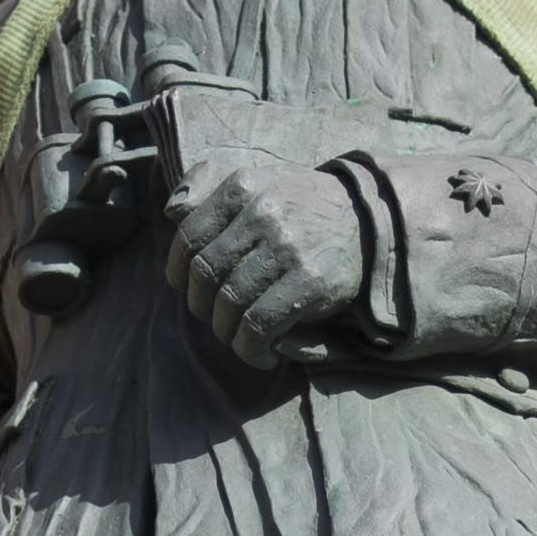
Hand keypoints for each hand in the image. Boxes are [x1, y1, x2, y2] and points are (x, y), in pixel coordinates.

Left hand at [168, 149, 379, 361]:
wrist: (366, 221)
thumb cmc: (299, 207)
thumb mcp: (256, 181)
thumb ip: (208, 184)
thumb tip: (170, 211)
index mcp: (242, 187)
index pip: (188, 238)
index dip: (176, 272)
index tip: (186, 290)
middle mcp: (262, 213)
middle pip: (205, 275)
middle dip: (200, 307)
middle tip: (215, 318)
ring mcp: (287, 247)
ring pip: (229, 304)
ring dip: (226, 333)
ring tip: (239, 339)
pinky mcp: (309, 281)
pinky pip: (259, 326)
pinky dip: (252, 349)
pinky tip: (263, 354)